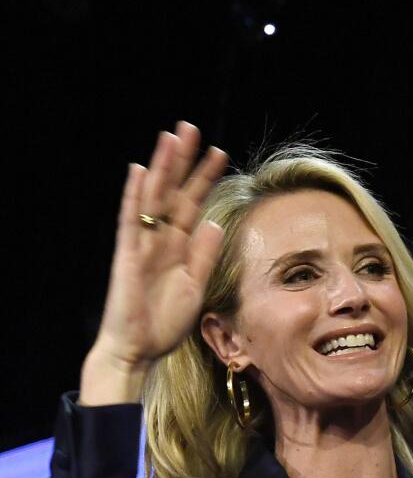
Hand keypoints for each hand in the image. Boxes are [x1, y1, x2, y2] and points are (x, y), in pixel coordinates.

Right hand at [80, 122, 227, 404]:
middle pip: (173, 191)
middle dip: (183, 161)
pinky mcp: (127, 256)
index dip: (205, 178)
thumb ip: (203, 255)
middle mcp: (160, 239)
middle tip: (191, 128)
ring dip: (162, 167)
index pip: (192, 203)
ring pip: (153, 198)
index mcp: (178, 246)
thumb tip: (213, 223)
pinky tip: (140, 171)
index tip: (220, 152)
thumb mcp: (195, 286)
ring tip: (170, 137)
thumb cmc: (165, 322)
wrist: (139, 350)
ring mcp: (142, 245)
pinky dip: (135, 196)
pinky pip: (131, 221)